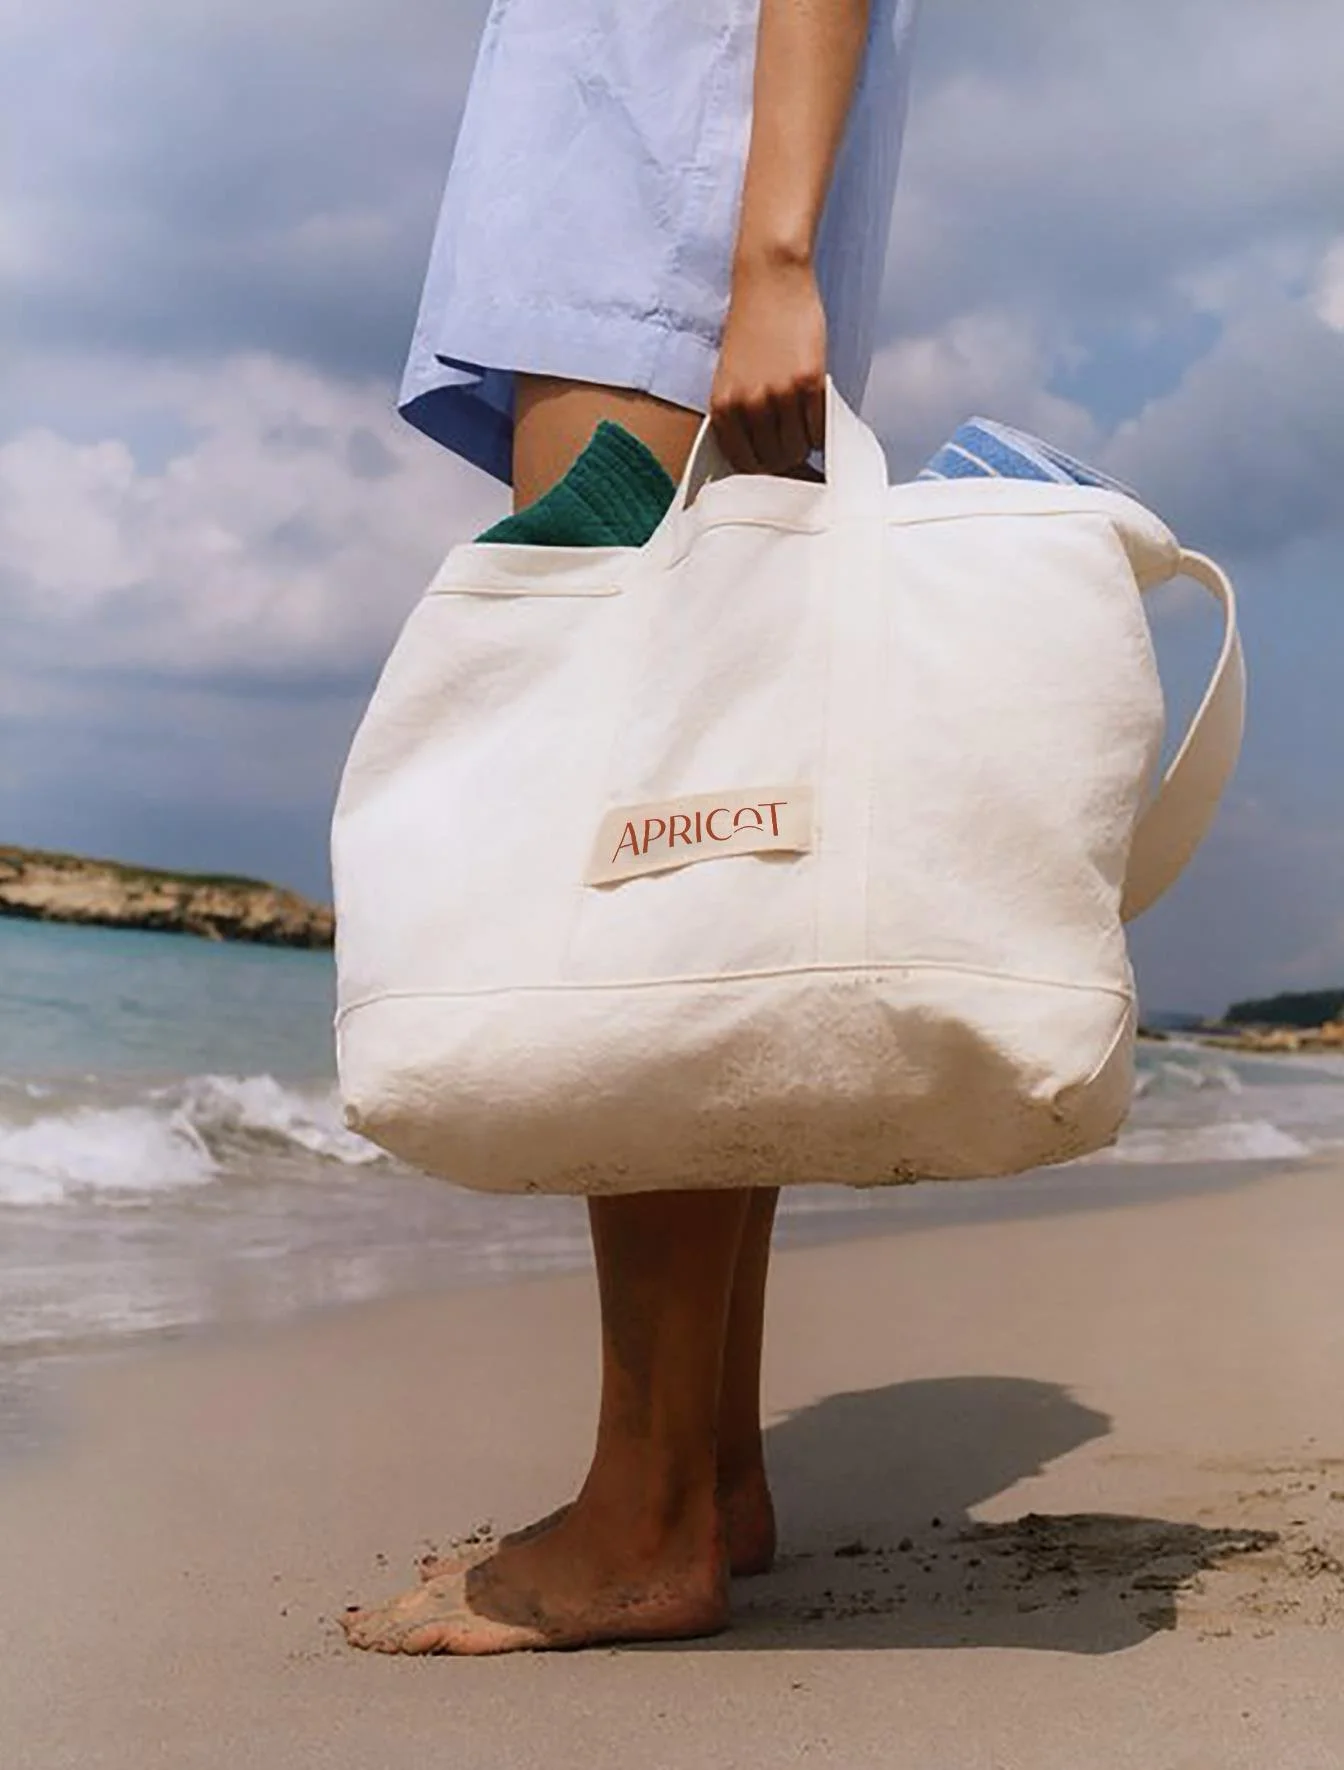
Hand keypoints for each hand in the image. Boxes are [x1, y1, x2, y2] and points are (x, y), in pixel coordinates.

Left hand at [709, 250, 826, 474]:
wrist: (769, 281)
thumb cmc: (751, 328)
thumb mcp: (731, 378)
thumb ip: (741, 417)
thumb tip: (764, 458)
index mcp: (724, 409)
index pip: (745, 464)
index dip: (764, 470)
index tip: (776, 465)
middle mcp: (749, 406)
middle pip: (776, 460)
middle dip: (788, 459)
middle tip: (796, 445)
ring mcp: (780, 395)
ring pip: (799, 447)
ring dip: (806, 444)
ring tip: (806, 426)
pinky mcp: (809, 381)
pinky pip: (820, 428)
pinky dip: (823, 429)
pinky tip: (818, 414)